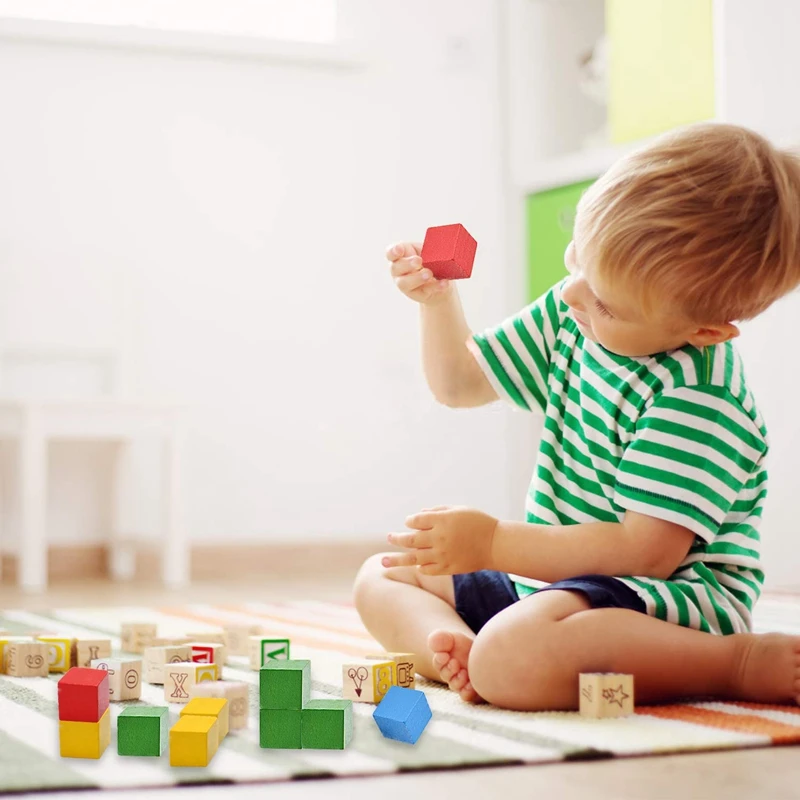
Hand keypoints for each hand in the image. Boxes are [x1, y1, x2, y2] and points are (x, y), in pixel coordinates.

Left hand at [382, 506, 497, 574]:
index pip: (416, 520)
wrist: (495, 544)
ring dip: (397, 559)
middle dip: (397, 538)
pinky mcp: (448, 567)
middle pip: (410, 539)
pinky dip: (420, 566)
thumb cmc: (477, 522)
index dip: (410, 521)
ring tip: (383, 562)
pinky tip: (416, 564)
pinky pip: (427, 569)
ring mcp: (443, 554)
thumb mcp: (458, 510)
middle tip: (389, 538)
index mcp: (442, 520)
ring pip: (414, 557)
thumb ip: (437, 511)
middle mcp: (440, 537)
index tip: (411, 522)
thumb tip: (418, 516)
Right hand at [386, 241, 451, 304]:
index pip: (390, 253)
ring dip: (417, 278)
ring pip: (405, 283)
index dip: (393, 251)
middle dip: (407, 264)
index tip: (400, 249)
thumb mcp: (428, 250)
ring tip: (429, 274)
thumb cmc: (430, 261)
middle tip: (419, 260)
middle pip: (395, 268)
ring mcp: (406, 284)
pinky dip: (435, 286)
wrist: (440, 280)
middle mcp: (399, 272)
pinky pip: (424, 291)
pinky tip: (444, 283)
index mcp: (400, 257)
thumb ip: (428, 247)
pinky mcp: (417, 294)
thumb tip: (439, 243)